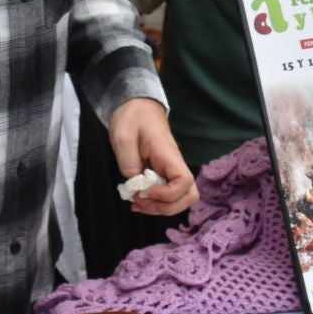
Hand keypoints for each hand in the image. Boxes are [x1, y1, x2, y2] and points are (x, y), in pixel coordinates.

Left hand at [108, 97, 196, 215]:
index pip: (185, 181)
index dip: (169, 195)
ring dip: (162, 208)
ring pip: (182, 198)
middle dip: (167, 207)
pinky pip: (170, 194)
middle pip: (190, 195)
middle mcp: (175, 164)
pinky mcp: (165, 173)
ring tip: (139, 204)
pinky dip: (156, 203)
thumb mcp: (122, 136)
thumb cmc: (132, 118)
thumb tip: (136, 184)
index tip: (146, 192)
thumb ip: (128, 161)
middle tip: (142, 202)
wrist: (138, 106)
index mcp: (167, 154)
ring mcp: (171, 170)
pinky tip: (139, 200)